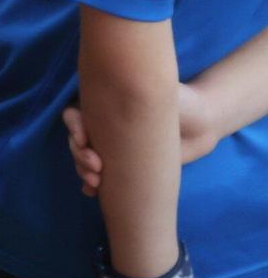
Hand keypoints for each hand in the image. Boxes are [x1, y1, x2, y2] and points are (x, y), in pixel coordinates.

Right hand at [65, 84, 222, 195]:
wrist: (202, 124)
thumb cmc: (180, 101)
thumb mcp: (157, 91)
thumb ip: (137, 88)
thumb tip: (112, 84)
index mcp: (105, 104)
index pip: (75, 115)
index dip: (74, 127)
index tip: (85, 140)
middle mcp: (103, 125)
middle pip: (76, 140)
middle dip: (79, 156)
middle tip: (96, 169)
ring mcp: (111, 146)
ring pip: (83, 158)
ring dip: (82, 171)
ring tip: (96, 184)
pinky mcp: (124, 165)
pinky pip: (99, 175)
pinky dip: (90, 184)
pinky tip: (91, 193)